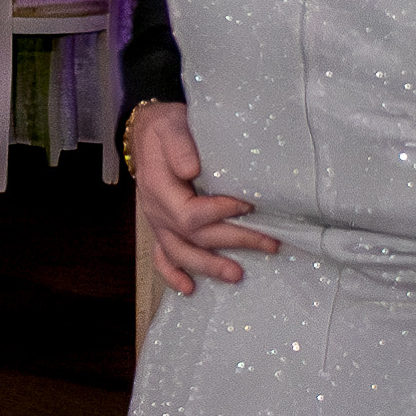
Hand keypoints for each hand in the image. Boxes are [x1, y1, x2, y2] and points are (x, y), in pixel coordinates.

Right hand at [126, 98, 275, 291]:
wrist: (146, 132)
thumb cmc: (165, 128)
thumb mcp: (171, 126)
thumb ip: (180, 145)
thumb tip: (192, 170)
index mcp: (160, 189)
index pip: (191, 213)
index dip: (221, 213)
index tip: (250, 205)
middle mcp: (157, 211)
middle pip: (195, 237)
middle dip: (234, 242)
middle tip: (269, 244)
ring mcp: (158, 223)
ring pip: (181, 253)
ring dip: (209, 266)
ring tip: (238, 275)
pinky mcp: (161, 228)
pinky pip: (162, 257)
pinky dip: (173, 275)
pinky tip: (189, 289)